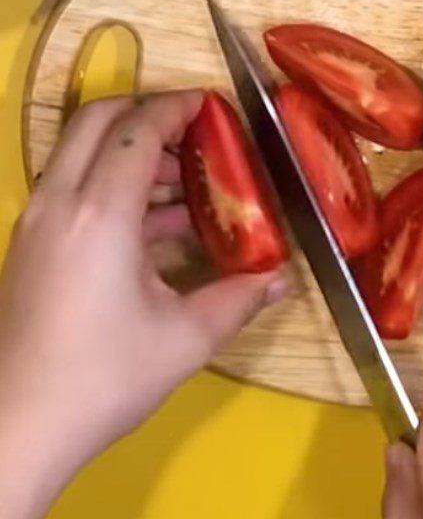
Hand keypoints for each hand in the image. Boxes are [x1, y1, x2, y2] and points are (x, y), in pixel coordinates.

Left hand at [0, 92, 286, 518]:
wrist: (18, 429)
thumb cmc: (104, 377)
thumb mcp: (186, 338)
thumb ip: (240, 298)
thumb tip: (284, 279)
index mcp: (101, 214)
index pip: (138, 131)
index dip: (176, 107)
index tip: (210, 104)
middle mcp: (61, 203)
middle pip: (96, 120)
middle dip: (145, 111)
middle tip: (192, 130)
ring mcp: (38, 222)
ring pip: (80, 151)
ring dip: (130, 151)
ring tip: (183, 183)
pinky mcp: (31, 244)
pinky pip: (73, 186)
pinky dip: (111, 183)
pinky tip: (157, 226)